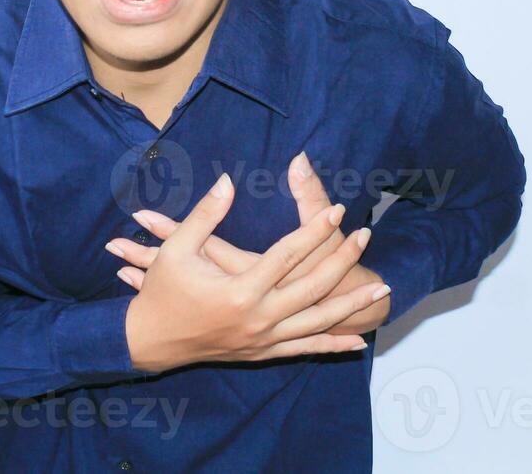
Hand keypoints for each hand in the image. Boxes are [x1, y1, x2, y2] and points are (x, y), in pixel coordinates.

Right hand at [118, 171, 390, 372]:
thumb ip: (206, 214)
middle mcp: (257, 318)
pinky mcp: (263, 352)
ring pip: (317, 321)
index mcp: (238, 291)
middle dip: (343, 260)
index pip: (288, 254)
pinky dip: (333, 345)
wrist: (151, 343)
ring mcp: (262, 339)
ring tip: (380, 286)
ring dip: (351, 304)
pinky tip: (358, 342)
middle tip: (366, 235)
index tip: (336, 209)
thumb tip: (227, 180)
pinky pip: (305, 349)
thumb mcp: (178, 248)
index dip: (314, 229)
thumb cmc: (163, 291)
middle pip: (312, 286)